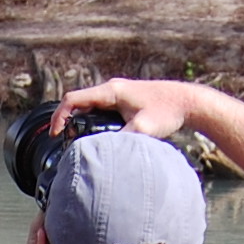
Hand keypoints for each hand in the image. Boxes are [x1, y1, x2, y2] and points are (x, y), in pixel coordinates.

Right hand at [60, 77, 200, 141]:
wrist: (188, 102)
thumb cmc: (168, 112)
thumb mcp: (143, 130)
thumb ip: (122, 141)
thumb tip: (104, 154)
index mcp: (111, 91)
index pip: (73, 99)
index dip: (59, 116)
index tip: (55, 134)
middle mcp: (112, 89)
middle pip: (78, 102)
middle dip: (66, 120)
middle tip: (61, 140)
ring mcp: (118, 94)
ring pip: (89, 106)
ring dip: (78, 120)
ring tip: (74, 140)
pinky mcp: (125, 101)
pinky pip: (100, 109)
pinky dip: (92, 120)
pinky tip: (96, 137)